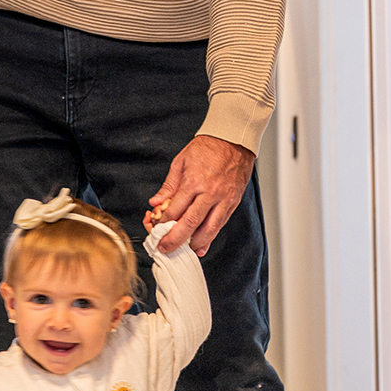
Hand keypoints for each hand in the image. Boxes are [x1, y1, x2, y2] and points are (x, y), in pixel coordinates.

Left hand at [149, 135, 253, 255]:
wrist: (234, 140)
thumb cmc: (208, 147)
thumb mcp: (181, 161)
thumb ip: (169, 185)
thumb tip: (156, 202)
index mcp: (194, 182)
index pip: (175, 210)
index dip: (163, 223)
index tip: (156, 230)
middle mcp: (210, 193)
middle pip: (190, 223)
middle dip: (175, 240)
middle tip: (165, 248)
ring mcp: (224, 199)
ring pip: (209, 229)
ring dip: (194, 243)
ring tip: (183, 250)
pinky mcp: (233, 202)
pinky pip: (221, 224)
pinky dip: (211, 238)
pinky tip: (202, 246)